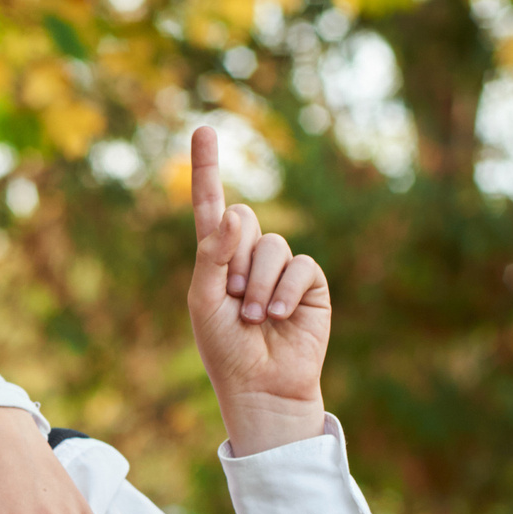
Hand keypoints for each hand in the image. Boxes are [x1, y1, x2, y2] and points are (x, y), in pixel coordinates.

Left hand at [187, 126, 329, 454]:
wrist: (260, 384)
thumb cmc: (224, 347)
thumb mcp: (204, 299)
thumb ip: (213, 254)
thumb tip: (236, 210)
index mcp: (216, 256)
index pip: (210, 204)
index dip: (206, 168)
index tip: (203, 129)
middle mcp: (248, 254)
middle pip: (244, 217)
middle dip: (234, 255)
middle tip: (232, 295)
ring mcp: (280, 267)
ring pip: (271, 245)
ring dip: (256, 284)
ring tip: (253, 317)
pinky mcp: (309, 283)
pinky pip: (300, 266)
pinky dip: (283, 292)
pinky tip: (277, 316)